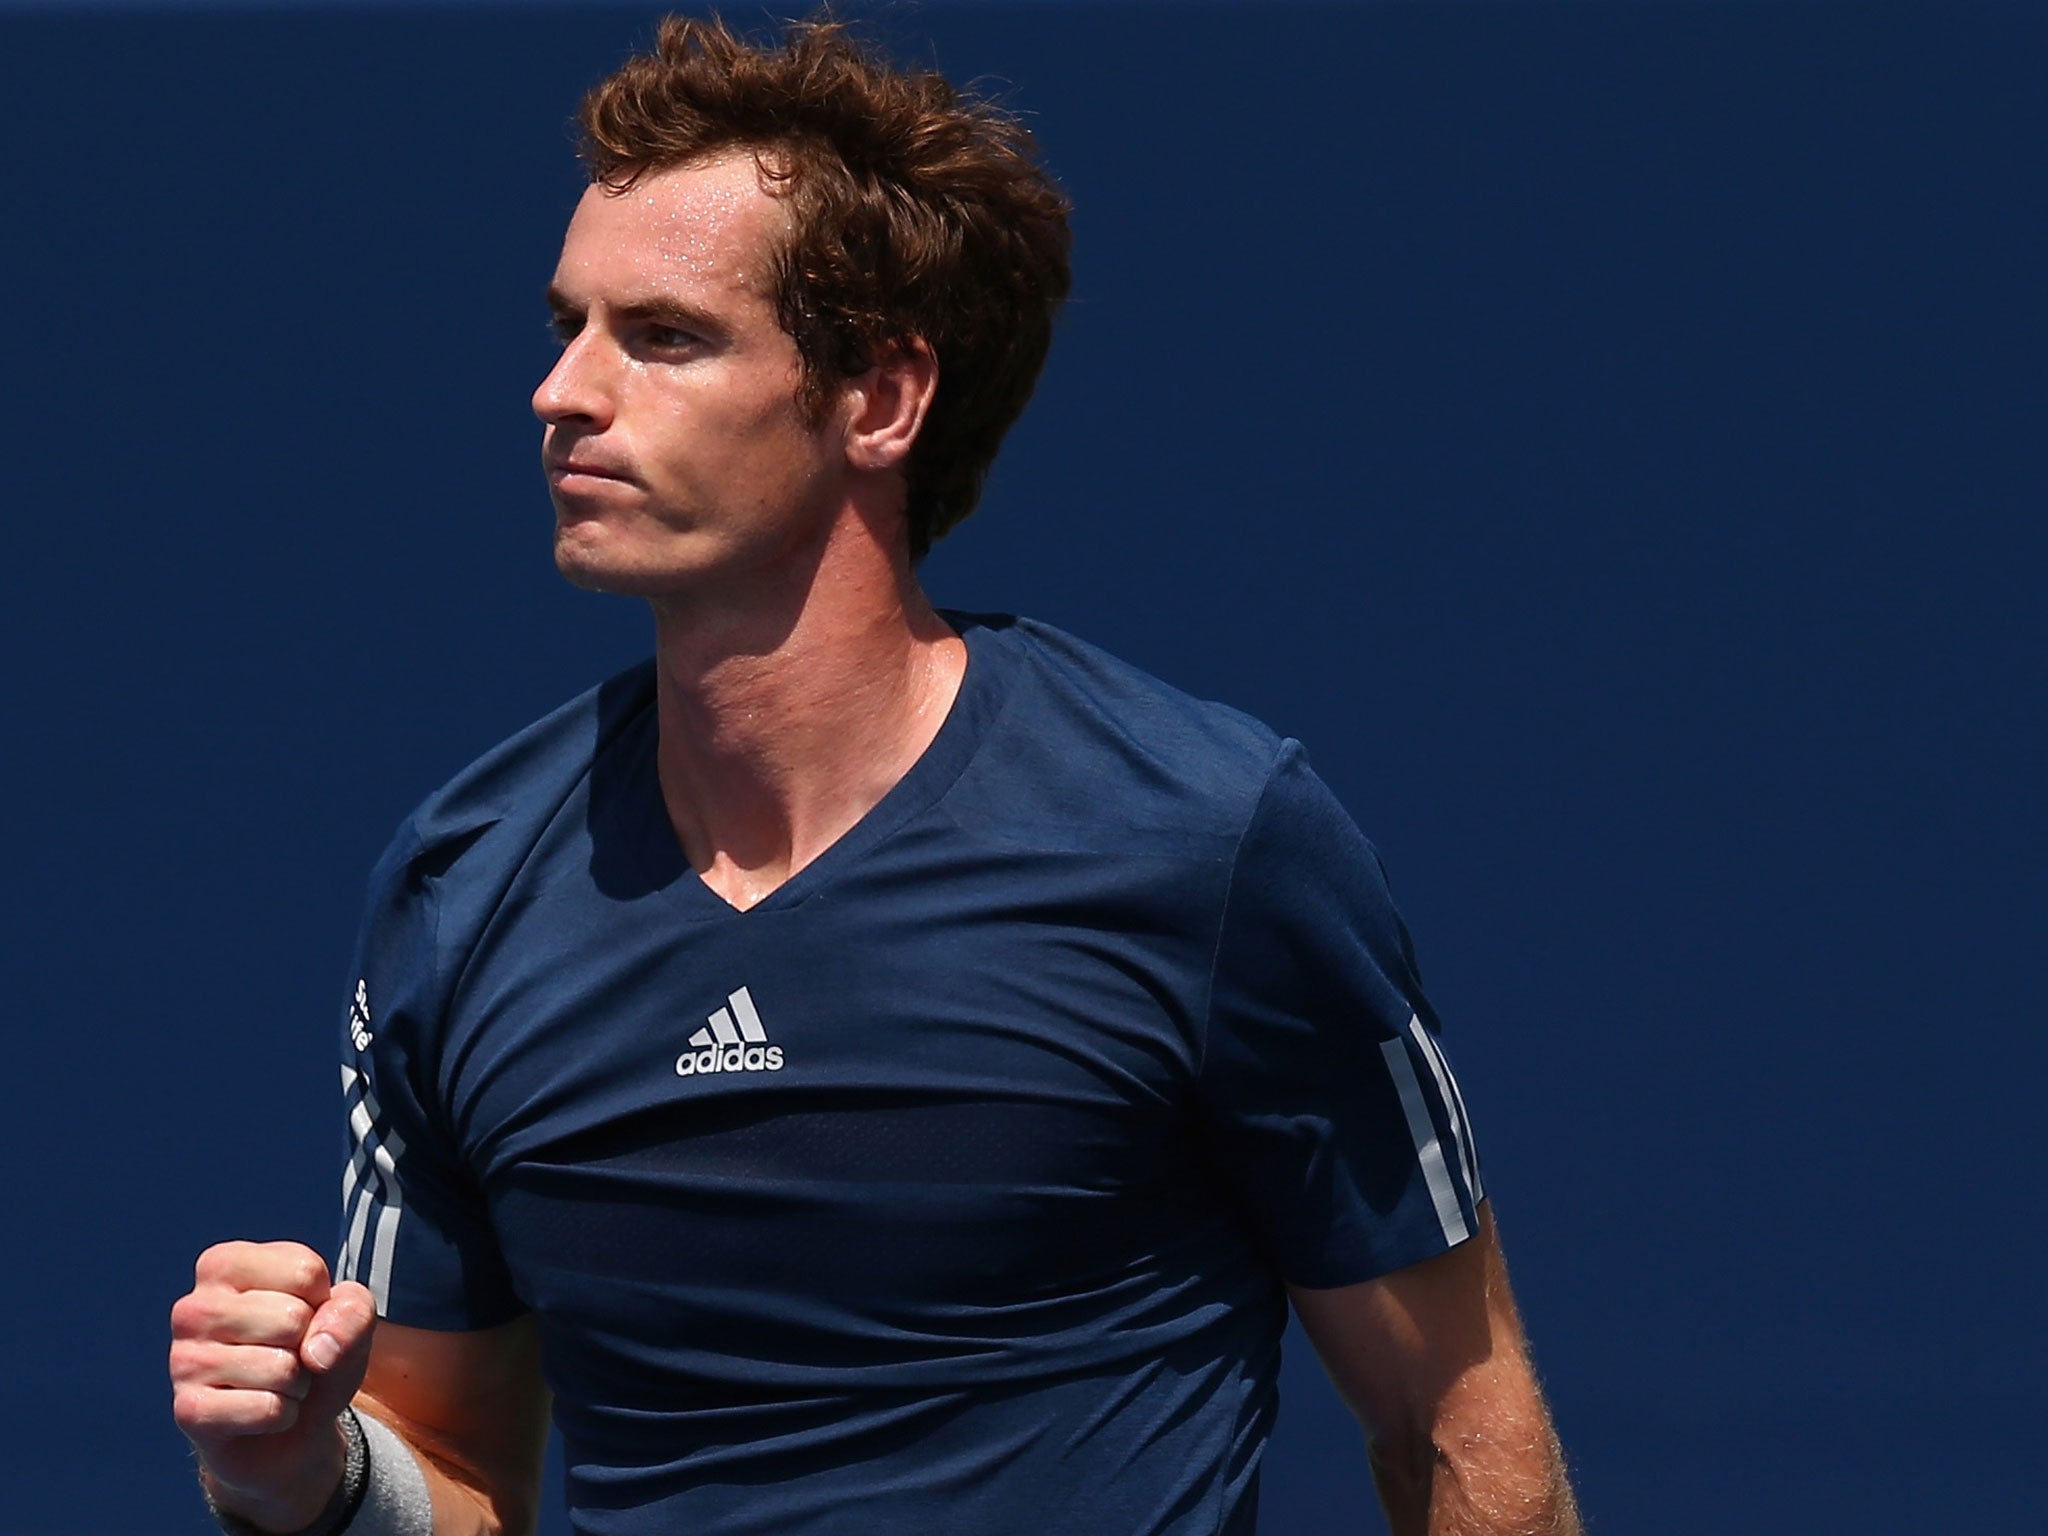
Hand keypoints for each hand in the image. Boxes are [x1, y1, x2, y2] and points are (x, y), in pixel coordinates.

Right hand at [170, 1241, 377, 1530]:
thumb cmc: (314, 1353)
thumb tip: (317, 1351)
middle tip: (290, 1356)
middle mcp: (193, 1307)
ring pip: (282, 1368)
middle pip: (292, 1318)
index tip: (304, 1315)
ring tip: (277, 1383)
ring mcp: (183, 1360)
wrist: (290, 1428)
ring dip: (298, 1383)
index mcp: (223, 1264)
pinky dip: (283, 1415)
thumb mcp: (349, 1319)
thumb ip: (353, 1311)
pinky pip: (267, 1409)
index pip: (306, 1271)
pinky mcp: (188, 1411)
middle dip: (310, 1345)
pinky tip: (260, 1412)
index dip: (323, 1302)